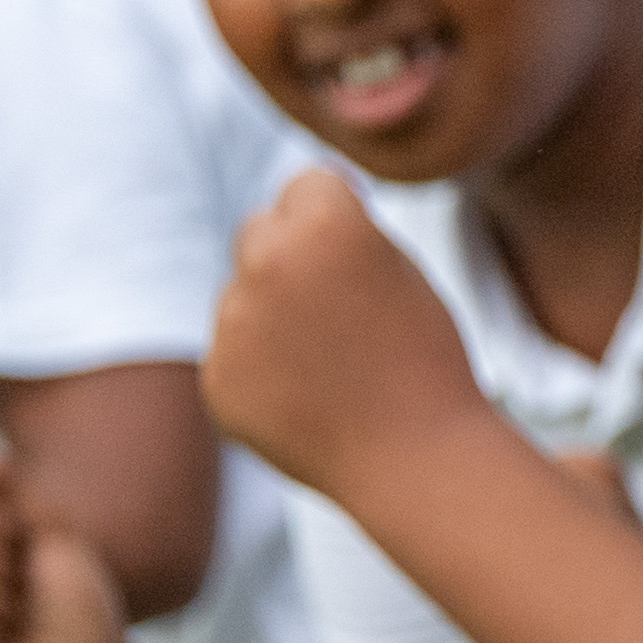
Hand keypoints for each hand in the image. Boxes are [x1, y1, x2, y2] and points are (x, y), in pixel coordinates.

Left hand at [205, 174, 487, 496]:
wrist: (417, 459)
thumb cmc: (425, 359)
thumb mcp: (400, 270)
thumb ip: (339, 234)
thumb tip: (286, 222)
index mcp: (324, 224)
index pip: (305, 184)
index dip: (338, 213)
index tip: (362, 249)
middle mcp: (266, 263)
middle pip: (259, 229)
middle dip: (291, 252)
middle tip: (342, 303)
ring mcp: (233, 323)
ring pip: (241, 293)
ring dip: (274, 312)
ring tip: (333, 360)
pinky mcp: (217, 375)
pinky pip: (233, 349)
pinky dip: (262, 365)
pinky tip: (310, 394)